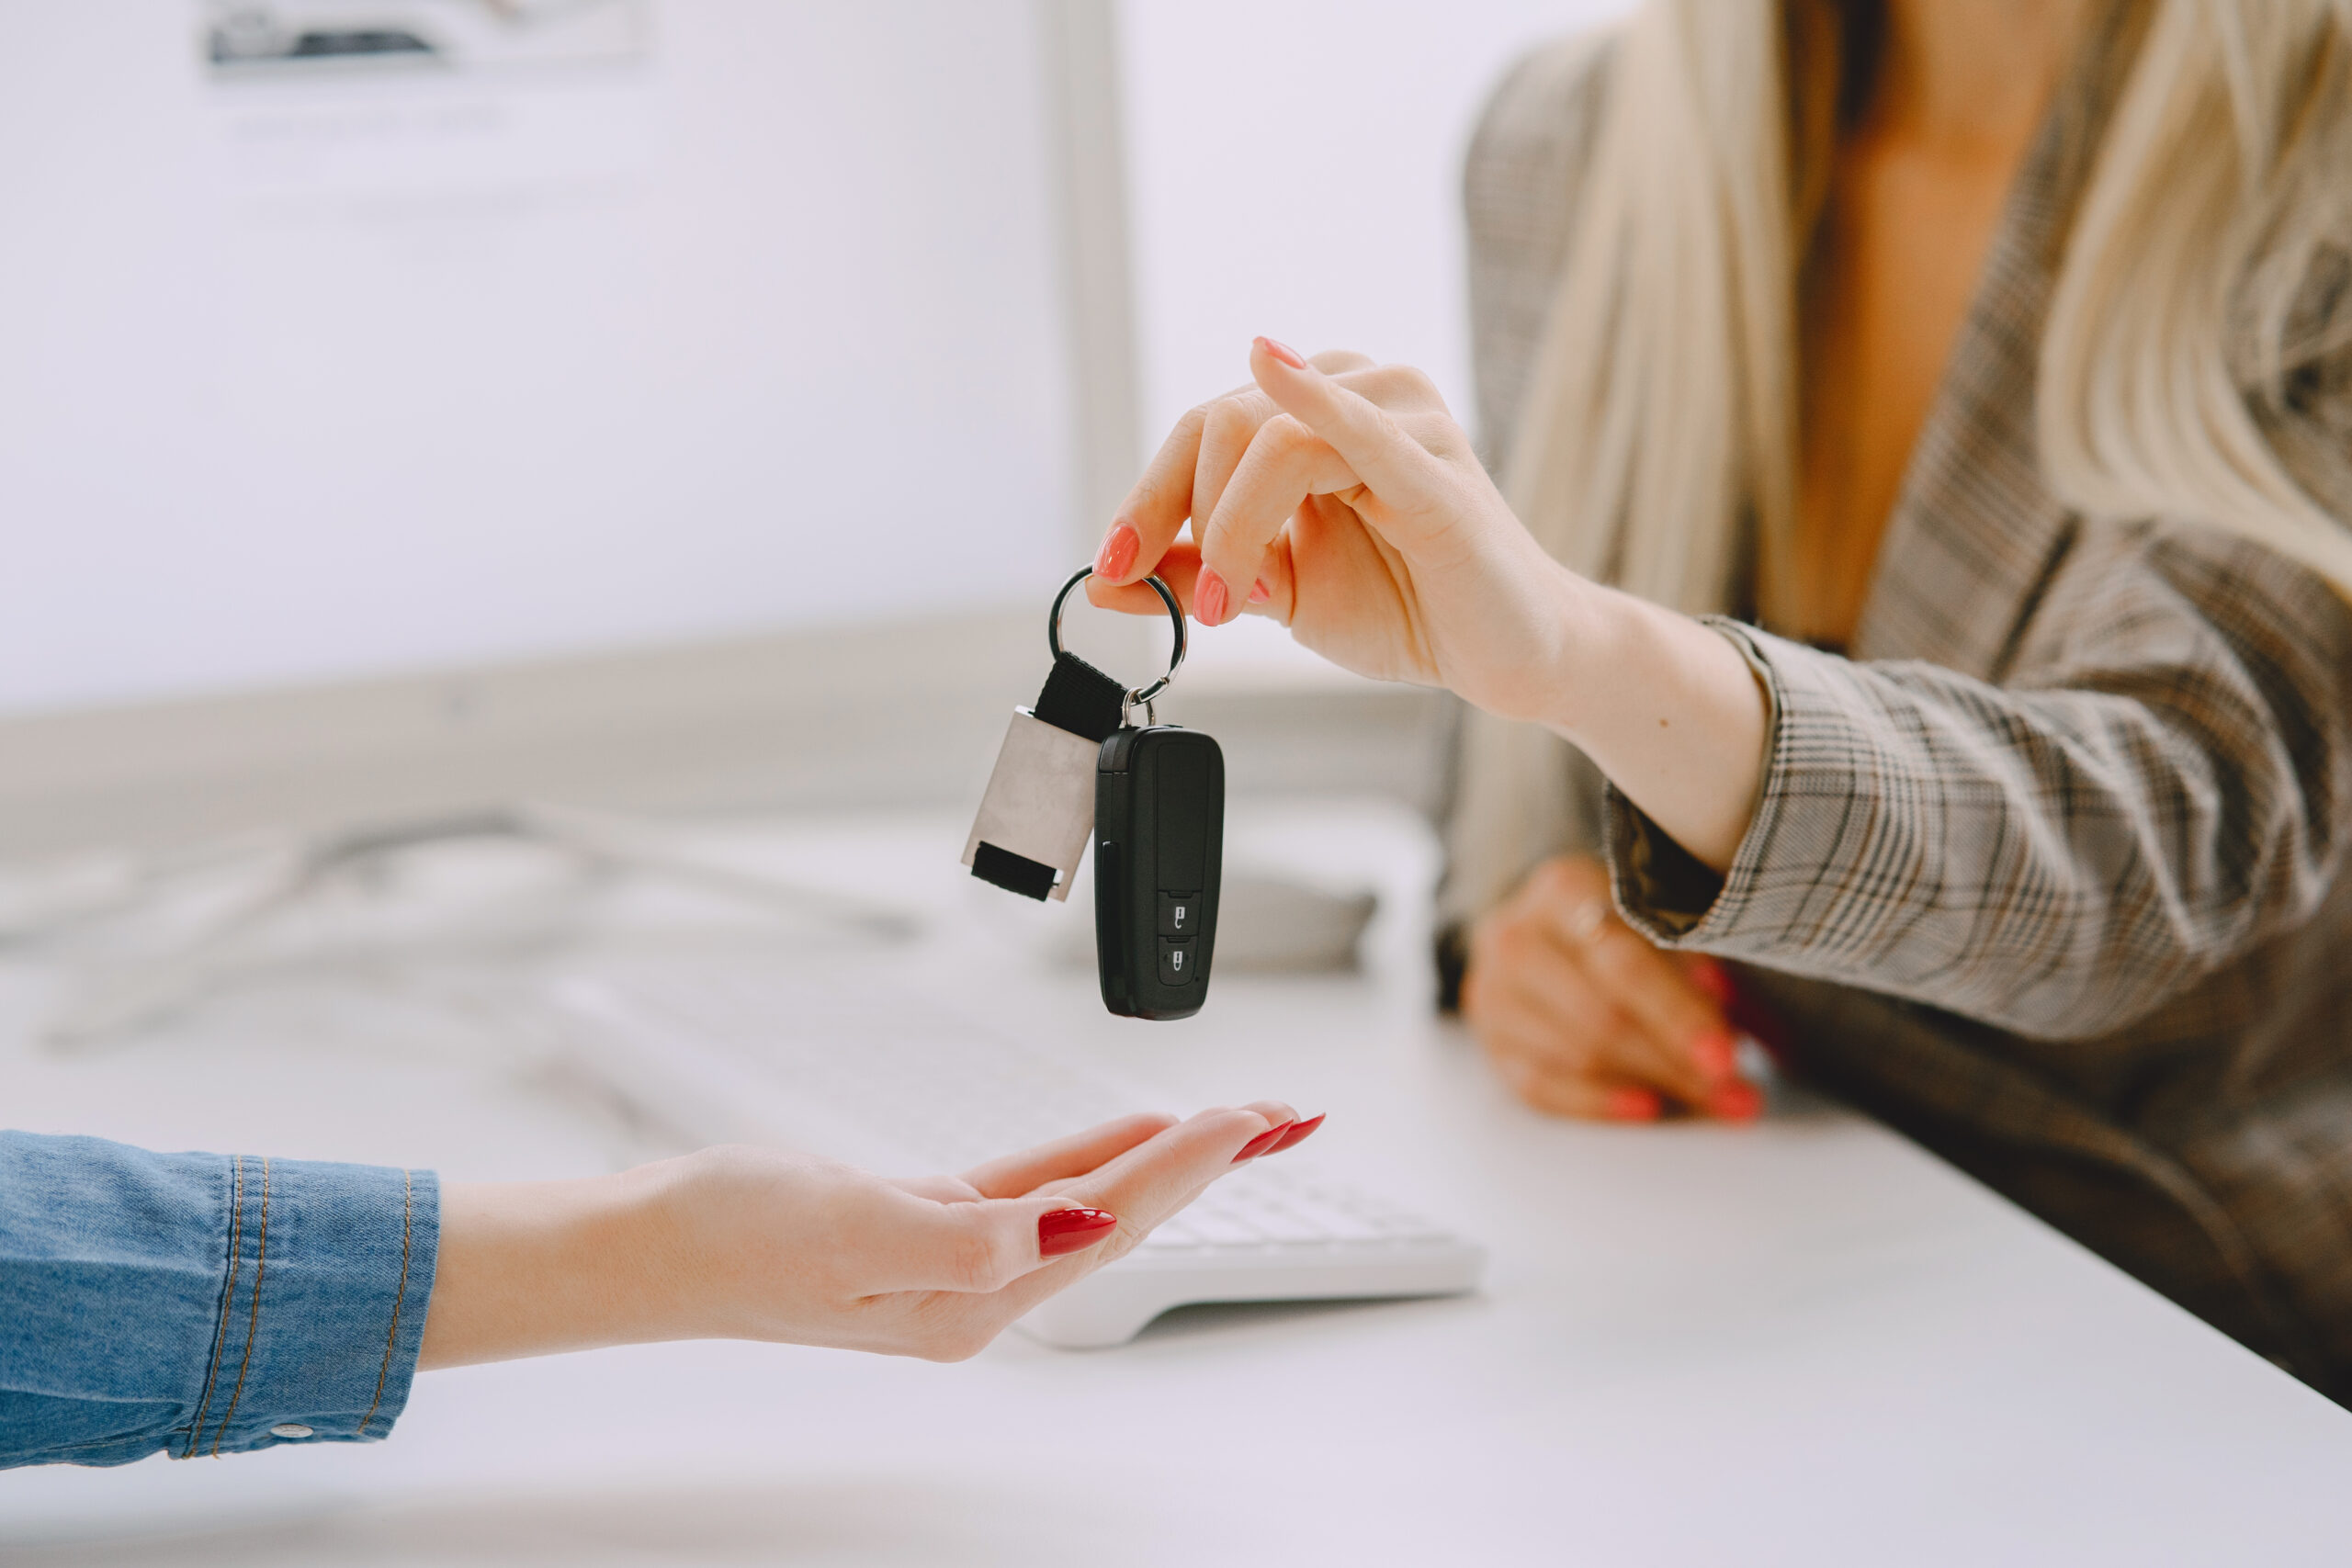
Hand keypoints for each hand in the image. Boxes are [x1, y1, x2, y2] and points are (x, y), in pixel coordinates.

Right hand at [420, 1103, 1318, 1366]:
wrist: (644, 1245)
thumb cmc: (725, 1237)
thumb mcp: (846, 1225)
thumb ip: (963, 1232)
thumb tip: (1069, 1230)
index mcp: (966, 1298)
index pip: (1106, 1217)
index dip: (1184, 1163)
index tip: (1248, 1120)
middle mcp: (973, 1288)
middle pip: (1120, 1214)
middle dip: (1207, 1164)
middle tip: (1287, 1120)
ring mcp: (951, 1258)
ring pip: (1089, 1199)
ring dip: (1166, 1159)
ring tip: (1238, 1127)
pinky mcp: (924, 1225)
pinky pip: (1034, 1187)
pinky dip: (1090, 1154)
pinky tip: (1126, 1134)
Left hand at [1087, 340, 1768, 870]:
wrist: (1507, 656)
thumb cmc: (1410, 607)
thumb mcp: (1280, 593)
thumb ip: (1199, 575)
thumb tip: (1104, 585)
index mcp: (1317, 411)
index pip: (1204, 426)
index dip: (1146, 496)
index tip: (1112, 568)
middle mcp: (1361, 392)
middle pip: (1224, 424)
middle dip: (1185, 520)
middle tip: (1199, 608)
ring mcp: (1404, 419)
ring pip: (1271, 441)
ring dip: (1231, 528)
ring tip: (1236, 603)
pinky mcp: (1436, 468)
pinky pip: (1359, 426)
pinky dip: (1311, 401)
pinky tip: (1273, 371)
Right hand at [1462, 856, 1759, 1122]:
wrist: (1539, 926)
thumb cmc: (1614, 924)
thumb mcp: (1654, 919)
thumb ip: (1698, 964)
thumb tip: (1746, 1023)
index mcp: (1563, 889)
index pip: (1625, 962)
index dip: (1678, 1014)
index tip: (1726, 1058)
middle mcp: (1515, 936)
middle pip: (1600, 1015)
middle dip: (1675, 1063)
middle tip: (1735, 1095)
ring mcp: (1492, 991)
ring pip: (1575, 1054)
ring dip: (1653, 1087)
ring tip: (1715, 1104)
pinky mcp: (1489, 1039)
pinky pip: (1539, 1086)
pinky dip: (1596, 1104)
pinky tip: (1646, 1110)